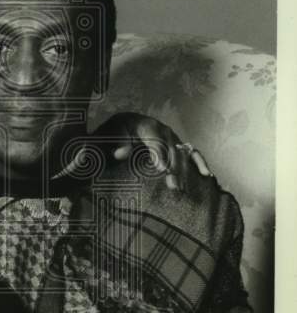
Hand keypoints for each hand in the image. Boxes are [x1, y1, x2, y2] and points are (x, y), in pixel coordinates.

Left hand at [96, 112, 211, 190]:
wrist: (118, 129)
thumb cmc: (112, 135)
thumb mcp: (107, 136)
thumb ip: (113, 144)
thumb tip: (121, 153)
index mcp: (143, 124)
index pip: (155, 140)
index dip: (160, 154)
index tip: (162, 169)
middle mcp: (161, 129)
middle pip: (170, 148)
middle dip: (173, 166)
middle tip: (173, 185)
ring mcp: (171, 136)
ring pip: (181, 152)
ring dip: (184, 170)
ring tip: (180, 188)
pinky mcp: (176, 144)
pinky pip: (191, 152)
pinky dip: (199, 162)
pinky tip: (206, 175)